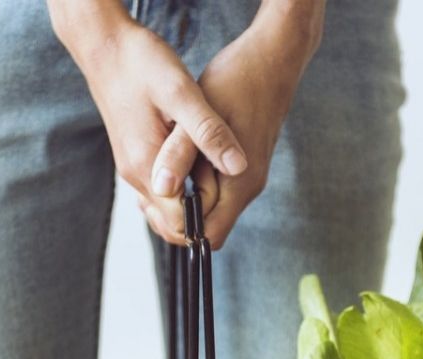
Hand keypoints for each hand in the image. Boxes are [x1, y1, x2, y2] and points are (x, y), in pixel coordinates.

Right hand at [48, 0, 246, 241]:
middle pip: (169, 224)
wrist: (105, 46)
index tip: (229, 197)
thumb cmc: (141, 64)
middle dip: (200, 218)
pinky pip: (159, 190)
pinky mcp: (134, 157)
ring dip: (190, 204)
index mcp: (147, 167)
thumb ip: (208, 132)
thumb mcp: (182, 92)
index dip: (207, 219)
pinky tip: (198, 167)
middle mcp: (136, 175)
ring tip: (215, 178)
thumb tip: (238, 167)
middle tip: (227, 190)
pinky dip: (180, 190)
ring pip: (163, 209)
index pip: (178, 224)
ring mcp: (132, 168)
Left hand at [148, 2, 324, 248]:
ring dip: (182, 194)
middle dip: (176, 212)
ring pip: (207, 207)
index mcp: (240, 184)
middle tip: (150, 184)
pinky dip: (191, 180)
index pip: (207, 236)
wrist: (272, 58)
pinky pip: (212, 188)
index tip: (153, 200)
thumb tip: (162, 189)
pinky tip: (174, 157)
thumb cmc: (238, 80)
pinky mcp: (240, 166)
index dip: (177, 227)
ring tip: (161, 168)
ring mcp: (246, 178)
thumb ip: (180, 154)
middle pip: (206, 226)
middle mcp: (246, 188)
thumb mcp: (201, 114)